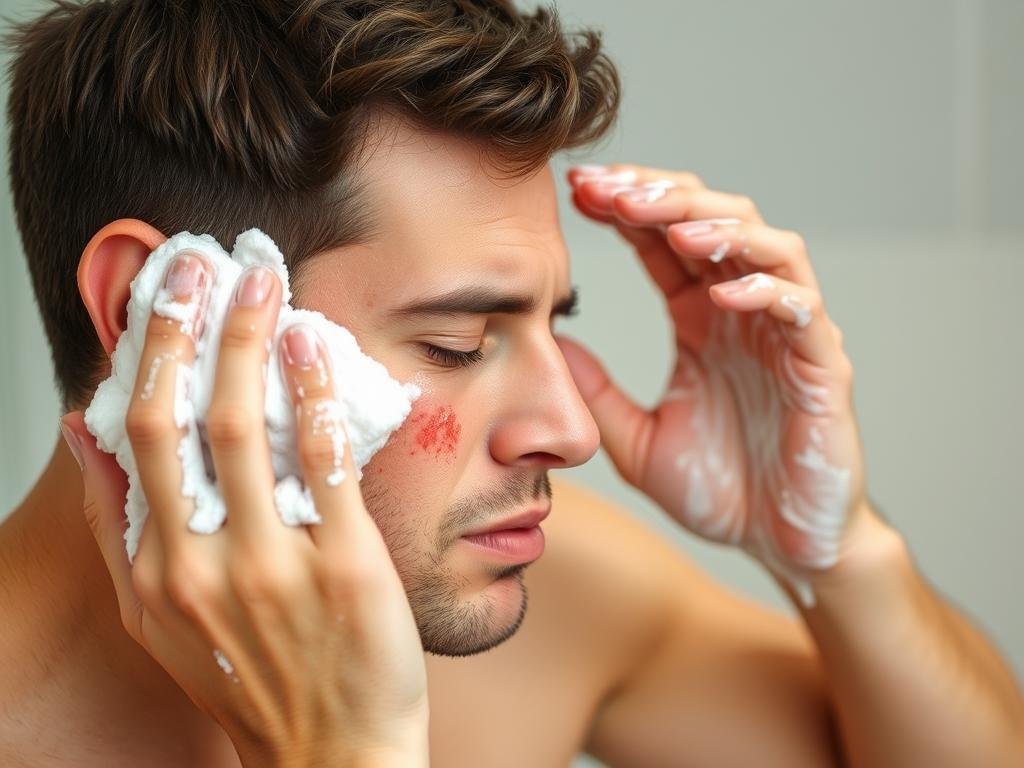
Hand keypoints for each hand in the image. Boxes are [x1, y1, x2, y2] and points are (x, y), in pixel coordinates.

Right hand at [61, 253, 428, 766]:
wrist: (329, 752)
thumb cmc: (250, 678)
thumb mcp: (157, 616)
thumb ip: (118, 525)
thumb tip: (85, 431)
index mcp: (153, 569)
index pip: (135, 437)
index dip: (145, 354)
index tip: (160, 294)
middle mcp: (201, 562)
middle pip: (180, 419)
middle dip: (185, 328)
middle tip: (199, 262)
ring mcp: (273, 563)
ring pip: (249, 427)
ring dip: (251, 342)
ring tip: (260, 282)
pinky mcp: (343, 565)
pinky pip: (325, 462)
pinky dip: (316, 394)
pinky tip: (314, 344)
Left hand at [559, 164, 872, 606]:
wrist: (783, 545)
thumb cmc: (719, 489)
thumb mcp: (635, 439)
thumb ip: (596, 392)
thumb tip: (546, 344)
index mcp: (700, 318)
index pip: (663, 240)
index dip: (626, 207)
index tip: (577, 191)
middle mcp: (743, 312)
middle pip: (713, 220)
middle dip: (662, 196)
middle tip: (611, 188)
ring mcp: (786, 333)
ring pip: (765, 246)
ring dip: (716, 226)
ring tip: (667, 225)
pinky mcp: (821, 365)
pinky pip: (800, 309)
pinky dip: (766, 290)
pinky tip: (722, 293)